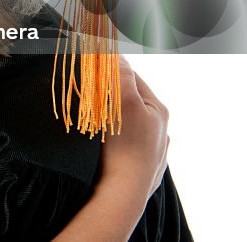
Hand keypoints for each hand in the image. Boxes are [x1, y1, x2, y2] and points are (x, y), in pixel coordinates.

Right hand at [100, 56, 169, 203]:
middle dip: (109, 94)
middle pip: (129, 101)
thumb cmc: (125, 146)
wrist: (123, 192)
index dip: (110, 70)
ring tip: (91, 118)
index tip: (90, 66)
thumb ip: (121, 76)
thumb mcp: (125, 103)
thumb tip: (115, 54)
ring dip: (109, 118)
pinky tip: (101, 142)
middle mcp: (159, 129)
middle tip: (87, 93)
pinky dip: (112, 139)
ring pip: (126, 123)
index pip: (132, 78)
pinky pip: (123, 144)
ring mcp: (150, 150)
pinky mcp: (138, 167)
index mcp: (158, 110)